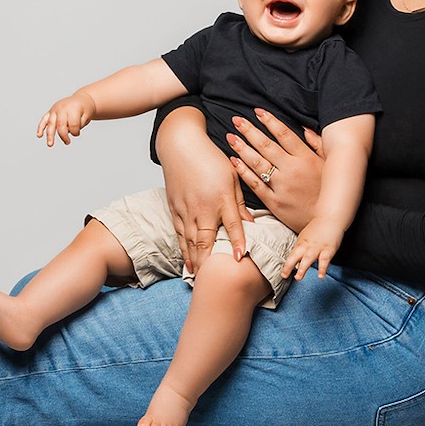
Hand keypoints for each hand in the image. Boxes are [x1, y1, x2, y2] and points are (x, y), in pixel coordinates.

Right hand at [37, 94, 94, 145]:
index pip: (72, 124)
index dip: (75, 132)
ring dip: (50, 135)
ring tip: (50, 144)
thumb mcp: (87, 117)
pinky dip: (40, 127)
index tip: (77, 134)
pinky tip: (39, 135)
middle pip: (60, 124)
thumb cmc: (84, 110)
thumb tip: (67, 131)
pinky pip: (44, 120)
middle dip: (63, 135)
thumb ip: (79, 124)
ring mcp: (55, 109)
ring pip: (50, 123)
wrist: (80, 100)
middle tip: (67, 142)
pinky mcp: (50, 112)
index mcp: (73, 108)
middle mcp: (62, 108)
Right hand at [157, 106, 248, 275]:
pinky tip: (188, 261)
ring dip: (195, 260)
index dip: (236, 242)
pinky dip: (184, 249)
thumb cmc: (209, 158)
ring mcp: (185, 209)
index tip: (239, 259)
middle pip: (205, 239)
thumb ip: (239, 203)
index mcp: (220, 197)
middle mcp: (202, 206)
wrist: (180, 145)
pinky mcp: (174, 208)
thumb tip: (250, 224)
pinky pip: (180, 234)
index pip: (230, 225)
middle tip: (212, 280)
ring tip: (200, 277)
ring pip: (190, 240)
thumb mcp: (231, 176)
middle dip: (209, 261)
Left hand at [226, 108, 324, 231]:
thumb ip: (317, 144)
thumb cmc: (328, 191)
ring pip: (258, 163)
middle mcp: (292, 170)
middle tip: (236, 120)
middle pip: (266, 146)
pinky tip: (234, 161)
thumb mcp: (329, 165)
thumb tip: (305, 128)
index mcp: (306, 159)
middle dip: (249, 131)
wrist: (326, 222)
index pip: (284, 134)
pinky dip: (244, 172)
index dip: (270, 121)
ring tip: (231, 136)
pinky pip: (255, 184)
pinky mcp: (274, 202)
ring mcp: (282, 186)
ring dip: (242, 148)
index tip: (258, 112)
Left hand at [283, 219, 343, 280]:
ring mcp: (317, 248)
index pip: (291, 256)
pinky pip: (324, 260)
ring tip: (298, 278)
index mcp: (301, 244)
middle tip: (284, 276)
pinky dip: (322, 268)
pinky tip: (321, 276)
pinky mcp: (328, 250)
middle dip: (289, 266)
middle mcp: (307, 246)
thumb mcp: (305, 238)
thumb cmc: (317, 229)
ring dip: (302, 268)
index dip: (286, 266)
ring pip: (308, 259)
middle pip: (296, 257)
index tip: (283, 275)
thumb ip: (300, 249)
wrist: (330, 217)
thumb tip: (295, 261)